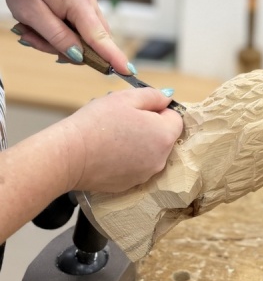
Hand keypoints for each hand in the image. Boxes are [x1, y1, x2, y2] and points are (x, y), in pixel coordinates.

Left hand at [0, 0, 133, 74]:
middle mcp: (89, 6)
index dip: (113, 56)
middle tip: (31, 38)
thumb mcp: (34, 15)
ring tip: (30, 30)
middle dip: (62, 50)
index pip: (99, 37)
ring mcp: (86, 10)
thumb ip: (58, 37)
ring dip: (53, 44)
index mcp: (80, 4)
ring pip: (80, 43)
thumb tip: (79, 56)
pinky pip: (75, 36)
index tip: (128, 71)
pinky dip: (55, 38)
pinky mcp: (80, 14)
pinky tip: (38, 29)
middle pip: (89, 45)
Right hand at [63, 88, 183, 192]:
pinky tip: (108, 151)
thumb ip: (154, 96)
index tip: (137, 109)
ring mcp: (145, 175)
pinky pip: (135, 166)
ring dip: (138, 142)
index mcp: (164, 136)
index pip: (175, 118)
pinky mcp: (129, 185)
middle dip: (148, 126)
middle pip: (163, 136)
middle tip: (122, 119)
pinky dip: (126, 158)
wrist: (70, 155)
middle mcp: (160, 159)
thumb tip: (168, 98)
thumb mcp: (127, 97)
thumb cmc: (98, 123)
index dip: (157, 109)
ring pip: (149, 152)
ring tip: (113, 135)